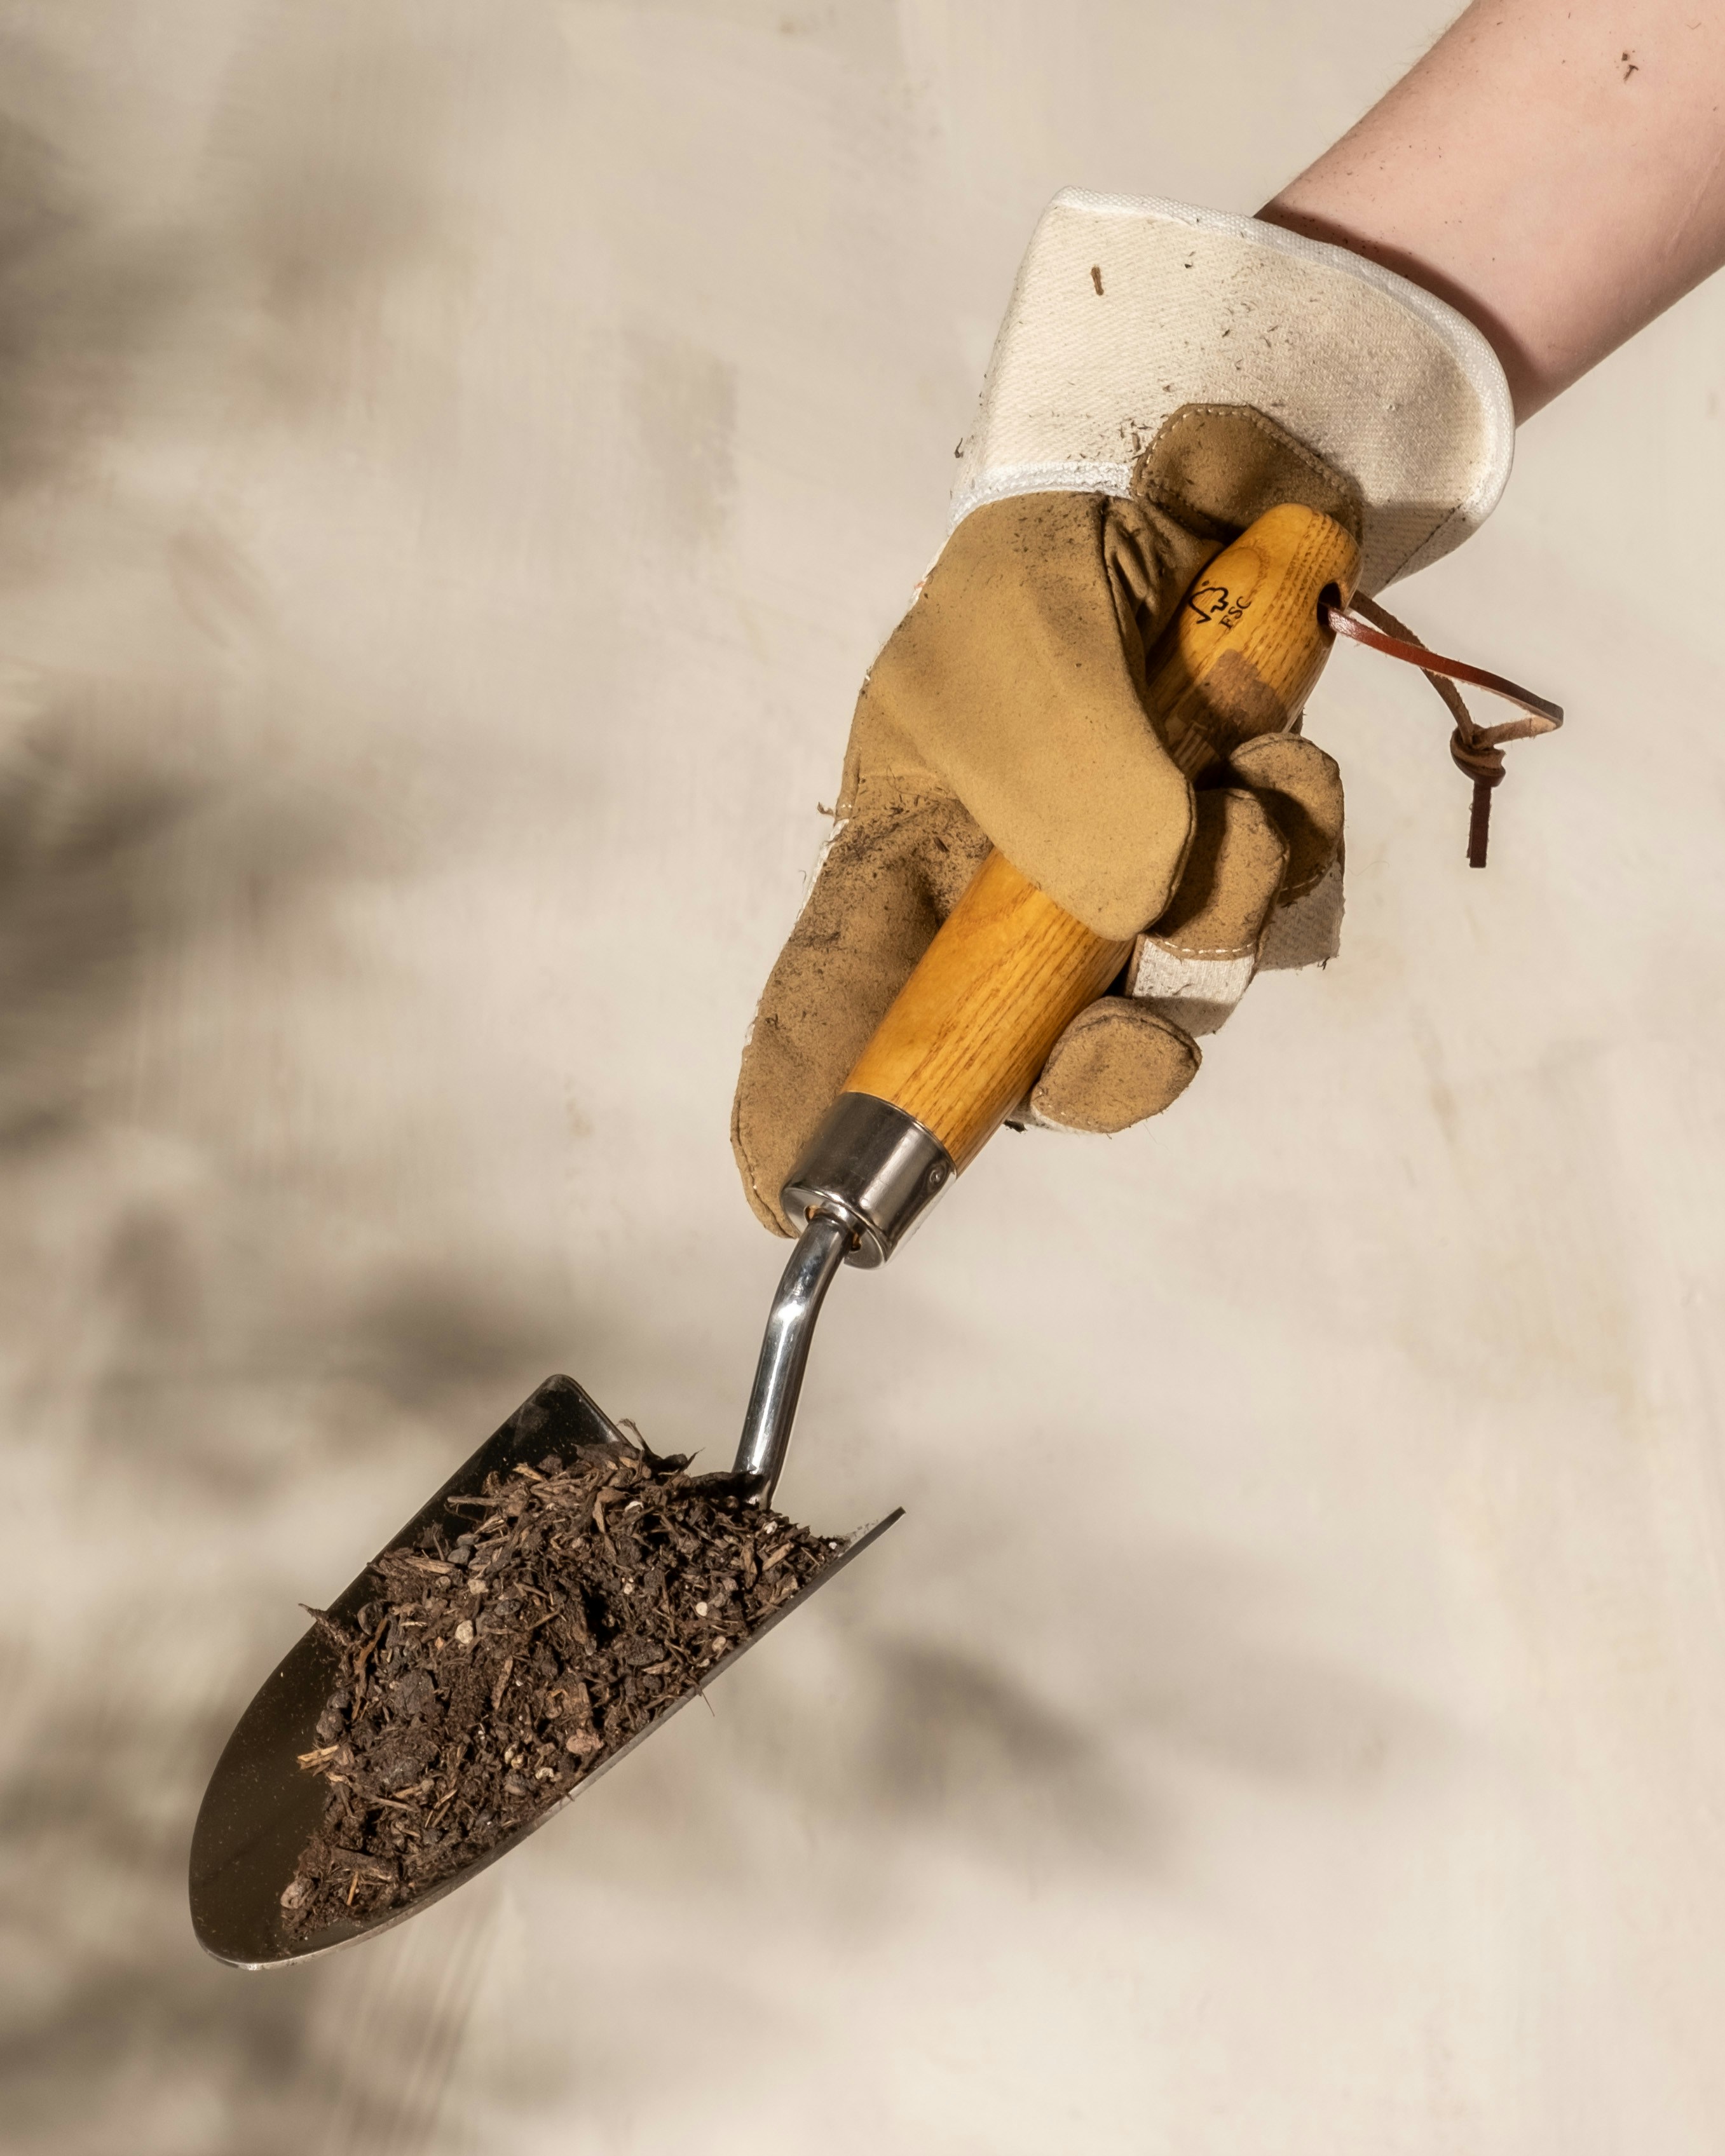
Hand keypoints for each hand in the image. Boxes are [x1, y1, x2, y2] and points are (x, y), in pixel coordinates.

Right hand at [731, 190, 1512, 1233]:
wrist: (1200, 475)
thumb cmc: (1050, 562)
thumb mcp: (1014, 647)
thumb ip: (1060, 784)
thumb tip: (1138, 915)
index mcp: (909, 859)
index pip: (839, 999)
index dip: (811, 1102)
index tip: (792, 1198)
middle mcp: (1013, 903)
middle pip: (1034, 1064)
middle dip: (1102, 1074)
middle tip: (1138, 1043)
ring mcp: (1130, 884)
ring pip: (1186, 987)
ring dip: (1229, 893)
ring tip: (1229, 764)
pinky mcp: (1227, 848)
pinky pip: (1279, 902)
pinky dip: (1291, 828)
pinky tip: (1268, 742)